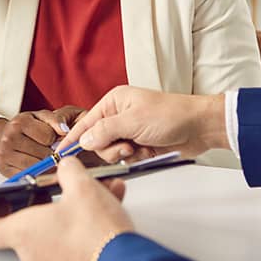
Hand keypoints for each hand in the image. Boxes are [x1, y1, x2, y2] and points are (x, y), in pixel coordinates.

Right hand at [0, 106, 83, 176]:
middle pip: (43, 154)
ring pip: (35, 167)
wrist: (3, 137)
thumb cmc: (27, 127)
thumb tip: (65, 130)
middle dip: (51, 154)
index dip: (54, 139)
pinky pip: (27, 176)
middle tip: (51, 152)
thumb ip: (56, 119)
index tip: (52, 139)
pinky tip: (37, 168)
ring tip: (46, 160)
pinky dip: (36, 174)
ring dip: (45, 166)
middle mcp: (9, 138)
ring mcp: (5, 154)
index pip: (48, 136)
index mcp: (20, 122)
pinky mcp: (4, 169)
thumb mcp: (42, 117)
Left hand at [0, 157, 132, 260]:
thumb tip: (67, 167)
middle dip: (46, 204)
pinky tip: (111, 208)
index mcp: (24, 232)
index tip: (3, 202)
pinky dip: (87, 227)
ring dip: (72, 212)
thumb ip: (69, 170)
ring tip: (98, 194)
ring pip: (57, 233)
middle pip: (29, 226)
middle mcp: (34, 255)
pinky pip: (74, 245)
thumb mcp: (81, 185)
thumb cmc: (95, 232)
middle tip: (58, 190)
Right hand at [62, 86, 226, 163]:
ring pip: (111, 152)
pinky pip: (126, 158)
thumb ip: (105, 131)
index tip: (61, 153)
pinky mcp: (140, 144)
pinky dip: (136, 158)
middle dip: (110, 148)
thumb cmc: (171, 115)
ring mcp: (129, 131)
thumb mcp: (134, 121)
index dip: (73, 138)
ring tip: (140, 147)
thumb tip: (84, 141)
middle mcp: (119, 115)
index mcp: (114, 102)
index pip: (86, 122)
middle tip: (126, 146)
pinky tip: (148, 152)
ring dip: (125, 154)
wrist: (199, 127)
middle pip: (97, 141)